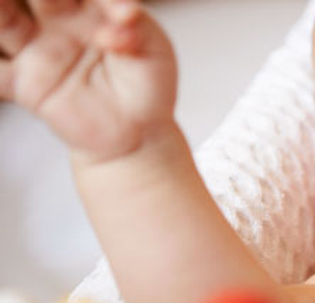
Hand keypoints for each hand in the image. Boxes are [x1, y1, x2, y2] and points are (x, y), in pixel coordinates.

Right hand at [0, 0, 177, 159]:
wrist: (135, 131)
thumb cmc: (147, 84)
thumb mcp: (154, 52)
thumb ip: (138, 28)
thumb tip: (126, 15)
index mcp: (92, 6)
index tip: (116, 12)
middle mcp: (59, 21)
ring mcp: (38, 49)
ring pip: (5, 21)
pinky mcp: (25, 83)